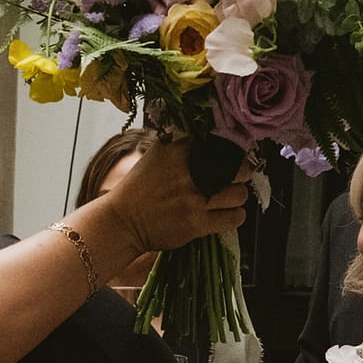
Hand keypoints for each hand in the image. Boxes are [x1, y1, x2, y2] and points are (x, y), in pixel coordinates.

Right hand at [104, 138, 251, 252]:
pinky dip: (235, 216)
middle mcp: (189, 175)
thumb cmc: (137, 190)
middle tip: (235, 178)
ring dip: (237, 196)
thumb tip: (204, 137)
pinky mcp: (197, 224)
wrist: (122, 221)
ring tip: (228, 198)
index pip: (220, 145)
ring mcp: (194, 201)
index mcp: (178, 153)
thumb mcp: (155, 156)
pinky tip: (226, 214)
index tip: (231, 158)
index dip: (230, 152)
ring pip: (239, 195)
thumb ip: (179, 145)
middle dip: (240, 173)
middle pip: (238, 169)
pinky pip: (233, 218)